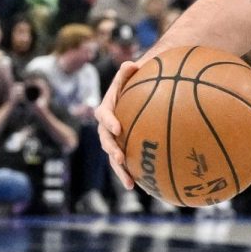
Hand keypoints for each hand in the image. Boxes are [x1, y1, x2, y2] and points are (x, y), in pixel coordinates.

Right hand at [97, 60, 141, 189]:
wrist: (140, 91)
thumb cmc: (136, 81)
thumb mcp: (132, 74)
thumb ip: (129, 72)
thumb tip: (131, 64)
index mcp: (107, 108)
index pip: (104, 115)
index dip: (109, 122)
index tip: (118, 128)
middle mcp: (108, 126)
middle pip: (105, 140)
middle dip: (111, 150)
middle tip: (120, 157)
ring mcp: (115, 139)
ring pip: (114, 157)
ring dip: (120, 170)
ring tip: (130, 182)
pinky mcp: (125, 148)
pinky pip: (128, 163)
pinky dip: (134, 174)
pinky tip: (147, 188)